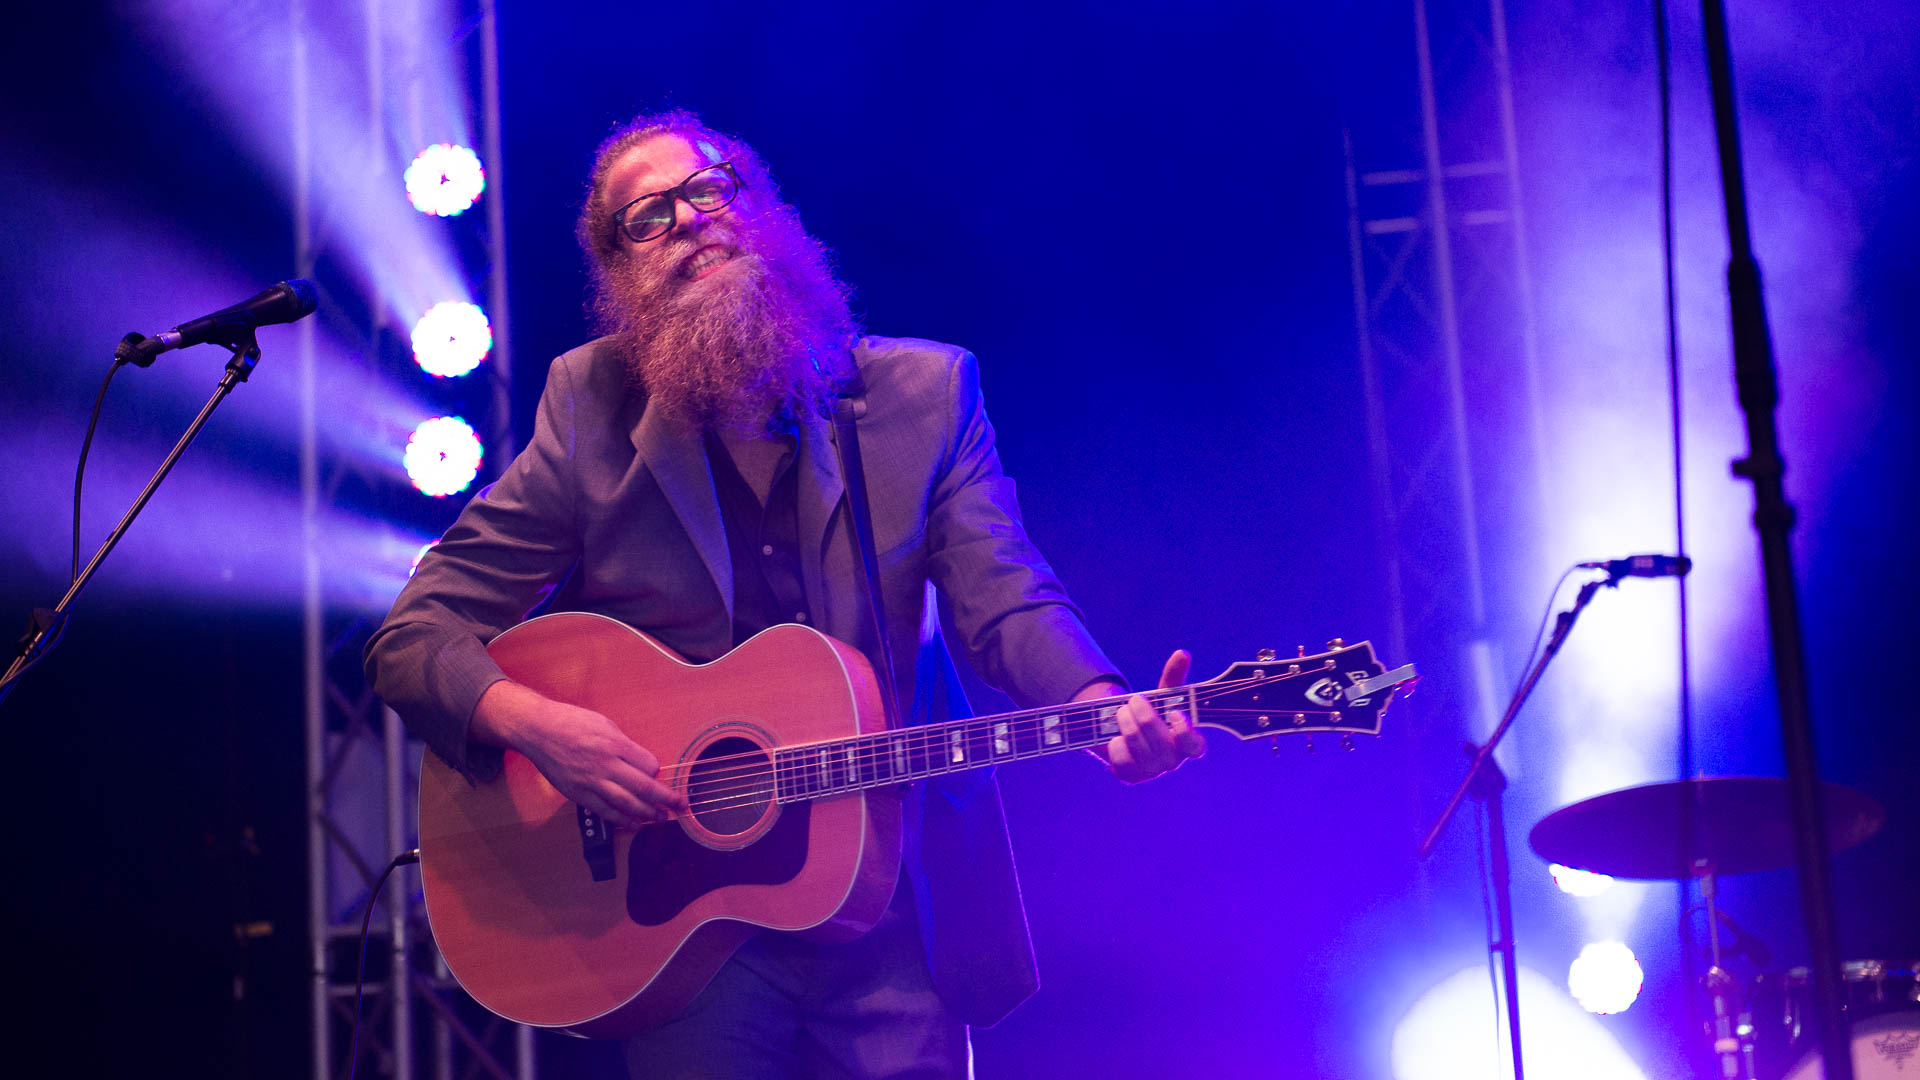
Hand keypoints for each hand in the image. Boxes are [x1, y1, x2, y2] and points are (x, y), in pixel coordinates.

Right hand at [471, 680, 687, 828]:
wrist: (538, 731)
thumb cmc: (570, 722)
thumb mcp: (604, 724)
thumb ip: (624, 745)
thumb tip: (641, 762)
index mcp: (614, 744)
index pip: (648, 764)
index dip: (657, 771)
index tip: (658, 773)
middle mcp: (605, 765)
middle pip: (643, 787)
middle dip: (666, 799)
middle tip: (680, 806)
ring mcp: (591, 782)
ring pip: (626, 804)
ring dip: (647, 814)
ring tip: (661, 818)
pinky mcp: (578, 794)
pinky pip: (605, 811)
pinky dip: (622, 820)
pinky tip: (635, 824)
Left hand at [1079, 650, 1205, 783]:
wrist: (1125, 732)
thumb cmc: (1152, 713)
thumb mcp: (1162, 695)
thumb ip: (1173, 677)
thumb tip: (1182, 654)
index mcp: (1187, 743)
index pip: (1195, 747)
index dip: (1186, 733)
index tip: (1175, 713)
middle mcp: (1173, 761)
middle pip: (1161, 743)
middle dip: (1144, 717)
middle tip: (1134, 700)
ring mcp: (1152, 771)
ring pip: (1138, 749)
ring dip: (1126, 723)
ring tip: (1122, 711)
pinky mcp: (1130, 776)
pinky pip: (1120, 760)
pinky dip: (1115, 743)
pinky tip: (1116, 736)